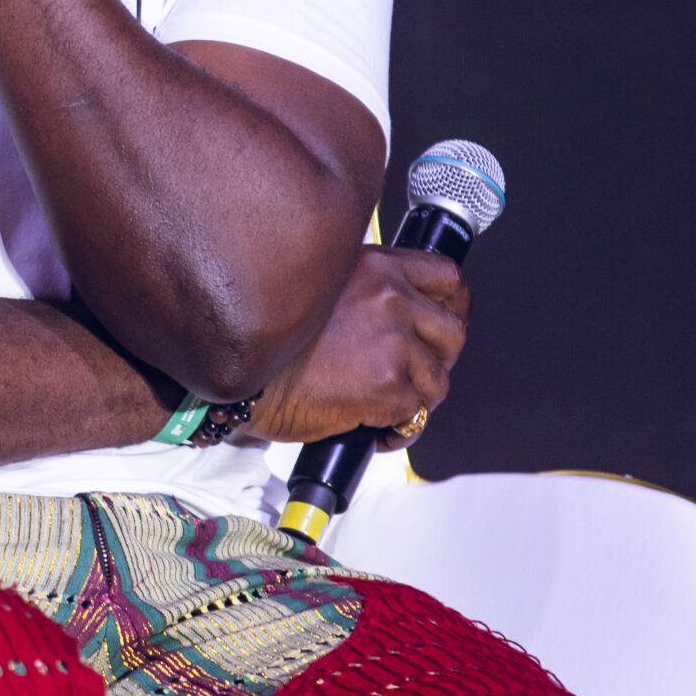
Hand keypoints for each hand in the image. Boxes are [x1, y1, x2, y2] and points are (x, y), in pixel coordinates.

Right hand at [241, 247, 468, 447]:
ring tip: (386, 407)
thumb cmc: (267, 339)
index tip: (445, 322)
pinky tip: (374, 428)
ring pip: (438, 379)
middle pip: (453, 331)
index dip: (453, 306)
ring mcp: (393, 343)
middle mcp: (390, 298)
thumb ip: (361, 292)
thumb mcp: (317, 288)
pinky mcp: (389, 386)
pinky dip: (399, 429)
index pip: (446, 278)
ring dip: (417, 398)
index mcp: (375, 267)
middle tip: (414, 374)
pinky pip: (416, 415)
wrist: (243, 377)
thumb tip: (391, 319)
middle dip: (438, 359)